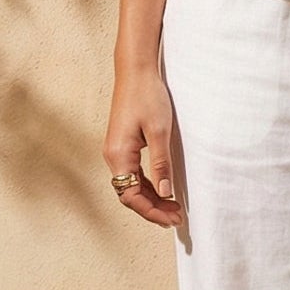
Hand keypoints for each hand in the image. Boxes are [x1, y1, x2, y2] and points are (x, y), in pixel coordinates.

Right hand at [103, 71, 183, 227]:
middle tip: (177, 218)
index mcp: (118, 155)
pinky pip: (133, 174)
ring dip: (151, 198)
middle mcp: (113, 156)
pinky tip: (163, 190)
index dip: (152, 211)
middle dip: (152, 209)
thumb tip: (166, 192)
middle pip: (129, 194)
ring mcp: (116, 151)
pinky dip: (148, 185)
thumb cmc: (147, 96)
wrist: (136, 71)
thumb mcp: (159, 131)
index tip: (173, 217)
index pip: (131, 196)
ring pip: (131, 185)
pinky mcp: (123, 146)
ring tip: (173, 208)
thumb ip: (161, 163)